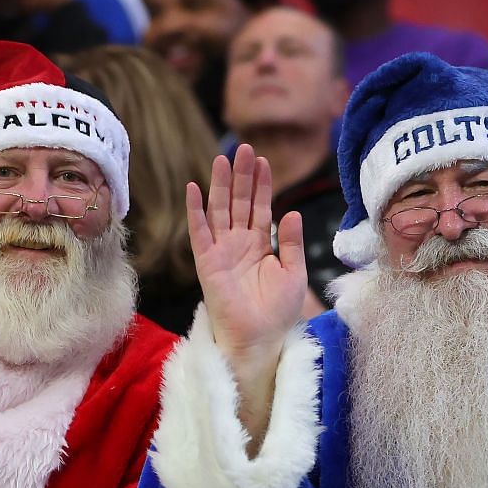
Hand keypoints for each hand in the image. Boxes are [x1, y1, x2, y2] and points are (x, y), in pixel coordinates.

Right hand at [189, 144, 306, 369]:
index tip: (263, 161)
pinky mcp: (207, 262)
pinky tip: (194, 188)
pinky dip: (196, 211)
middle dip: (241, 176)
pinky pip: (199, 232)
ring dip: (220, 185)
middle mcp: (239, 244)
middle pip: (238, 202)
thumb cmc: (277, 312)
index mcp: (260, 245)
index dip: (261, 185)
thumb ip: (291, 243)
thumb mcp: (293, 273)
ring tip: (223, 159)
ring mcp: (221, 251)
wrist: (259, 339)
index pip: (259, 207)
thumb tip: (291, 212)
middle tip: (244, 149)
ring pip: (220, 210)